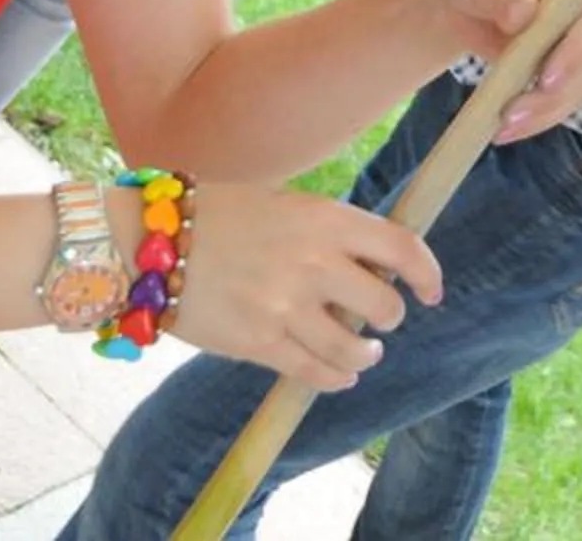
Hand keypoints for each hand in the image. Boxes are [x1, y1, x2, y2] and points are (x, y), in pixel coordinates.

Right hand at [161, 181, 443, 393]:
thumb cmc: (219, 215)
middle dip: (389, 316)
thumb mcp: (287, 203)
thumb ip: (330, 232)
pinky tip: (340, 374)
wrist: (150, 242)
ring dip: (366, 355)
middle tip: (380, 318)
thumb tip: (371, 263)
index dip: (427, 273)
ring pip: (354, 349)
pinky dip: (336, 378)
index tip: (432, 290)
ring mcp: (286, 306)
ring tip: (365, 352)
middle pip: (385, 306)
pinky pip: (315, 372)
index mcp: (326, 219)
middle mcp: (315, 263)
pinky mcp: (258, 343)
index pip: (403, 248)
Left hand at [418, 0, 581, 140]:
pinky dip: (535, 119)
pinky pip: (558, 102)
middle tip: (513, 113)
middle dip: (555, 93)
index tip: (546, 76)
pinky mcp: (560, 72)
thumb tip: (523, 17)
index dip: (578, 49)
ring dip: (543, 113)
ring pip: (577, 89)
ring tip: (502, 128)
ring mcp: (578, 46)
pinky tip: (502, 130)